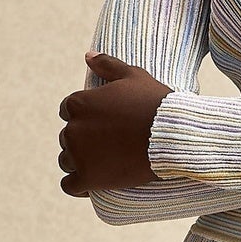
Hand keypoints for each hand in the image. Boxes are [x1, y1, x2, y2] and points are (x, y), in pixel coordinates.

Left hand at [58, 52, 169, 195]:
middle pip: (68, 137)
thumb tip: (87, 55)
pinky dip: (77, 186)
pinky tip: (90, 185)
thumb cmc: (156, 104)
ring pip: (67, 161)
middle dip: (84, 140)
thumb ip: (107, 64)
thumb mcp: (134, 76)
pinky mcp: (88, 179)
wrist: (173, 137)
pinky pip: (70, 186)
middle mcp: (72, 129)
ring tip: (103, 164)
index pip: (68, 111)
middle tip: (109, 145)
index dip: (85, 117)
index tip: (102, 124)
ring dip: (79, 162)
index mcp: (78, 103)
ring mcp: (78, 156)